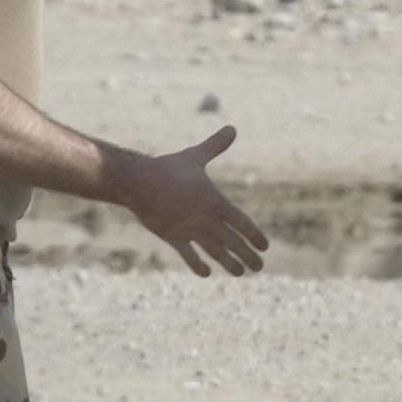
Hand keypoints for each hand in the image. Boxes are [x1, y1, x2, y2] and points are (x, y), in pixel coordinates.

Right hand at [112, 127, 268, 276]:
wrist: (137, 182)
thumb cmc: (168, 168)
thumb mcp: (195, 157)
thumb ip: (215, 145)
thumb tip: (232, 128)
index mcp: (215, 202)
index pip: (242, 223)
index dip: (255, 236)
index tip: (265, 247)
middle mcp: (206, 220)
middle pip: (232, 242)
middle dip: (247, 256)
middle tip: (260, 267)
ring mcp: (189, 230)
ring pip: (214, 252)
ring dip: (228, 263)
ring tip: (240, 273)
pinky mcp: (172, 237)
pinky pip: (188, 255)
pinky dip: (197, 265)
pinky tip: (206, 273)